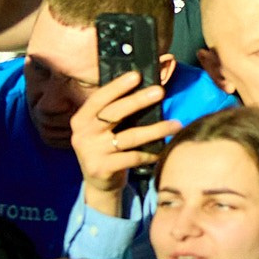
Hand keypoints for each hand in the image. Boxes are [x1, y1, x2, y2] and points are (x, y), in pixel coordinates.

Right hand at [71, 71, 181, 206]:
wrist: (99, 183)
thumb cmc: (107, 147)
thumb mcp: (103, 129)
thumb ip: (115, 111)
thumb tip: (145, 86)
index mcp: (82, 119)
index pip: (98, 99)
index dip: (117, 86)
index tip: (137, 75)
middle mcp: (83, 134)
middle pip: (113, 113)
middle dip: (138, 100)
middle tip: (160, 91)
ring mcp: (91, 152)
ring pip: (129, 137)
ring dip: (156, 130)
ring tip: (176, 124)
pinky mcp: (102, 168)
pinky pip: (133, 157)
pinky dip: (151, 153)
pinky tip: (164, 150)